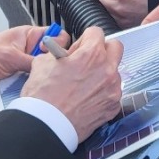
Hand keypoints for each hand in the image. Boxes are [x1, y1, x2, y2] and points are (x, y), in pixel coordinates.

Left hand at [0, 27, 67, 96]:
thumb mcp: (8, 56)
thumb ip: (31, 60)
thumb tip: (50, 65)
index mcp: (28, 36)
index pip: (55, 36)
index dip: (58, 45)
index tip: (52, 55)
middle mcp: (29, 51)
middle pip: (52, 58)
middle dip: (50, 67)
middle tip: (44, 72)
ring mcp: (25, 67)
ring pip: (43, 74)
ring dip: (38, 80)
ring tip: (33, 83)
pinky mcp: (20, 81)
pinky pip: (32, 85)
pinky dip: (30, 89)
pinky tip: (27, 91)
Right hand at [21, 26, 122, 141]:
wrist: (46, 125)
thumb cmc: (43, 96)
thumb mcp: (43, 62)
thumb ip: (60, 52)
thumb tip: (64, 53)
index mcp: (92, 54)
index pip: (96, 32)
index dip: (84, 38)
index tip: (79, 47)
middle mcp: (107, 70)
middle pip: (115, 47)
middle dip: (102, 50)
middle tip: (88, 59)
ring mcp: (113, 89)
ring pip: (115, 72)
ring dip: (103, 73)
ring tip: (84, 84)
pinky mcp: (113, 107)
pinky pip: (112, 92)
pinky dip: (103, 93)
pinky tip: (87, 99)